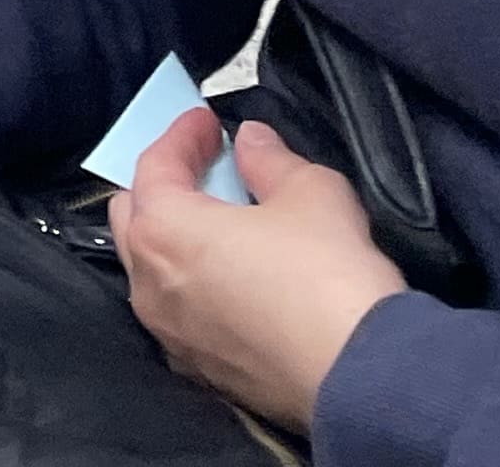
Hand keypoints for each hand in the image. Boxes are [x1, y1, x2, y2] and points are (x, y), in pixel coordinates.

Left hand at [113, 115, 405, 429]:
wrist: (365, 379)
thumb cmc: (329, 276)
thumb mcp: (311, 193)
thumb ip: (269, 159)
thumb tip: (250, 140)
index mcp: (163, 230)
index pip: (155, 165)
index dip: (181, 135)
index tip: (205, 119)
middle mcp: (149, 285)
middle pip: (135, 217)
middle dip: (164, 186)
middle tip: (205, 169)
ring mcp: (170, 335)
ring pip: (153, 271)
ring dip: (177, 240)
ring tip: (221, 223)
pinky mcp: (201, 372)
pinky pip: (182, 316)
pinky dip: (196, 289)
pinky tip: (233, 282)